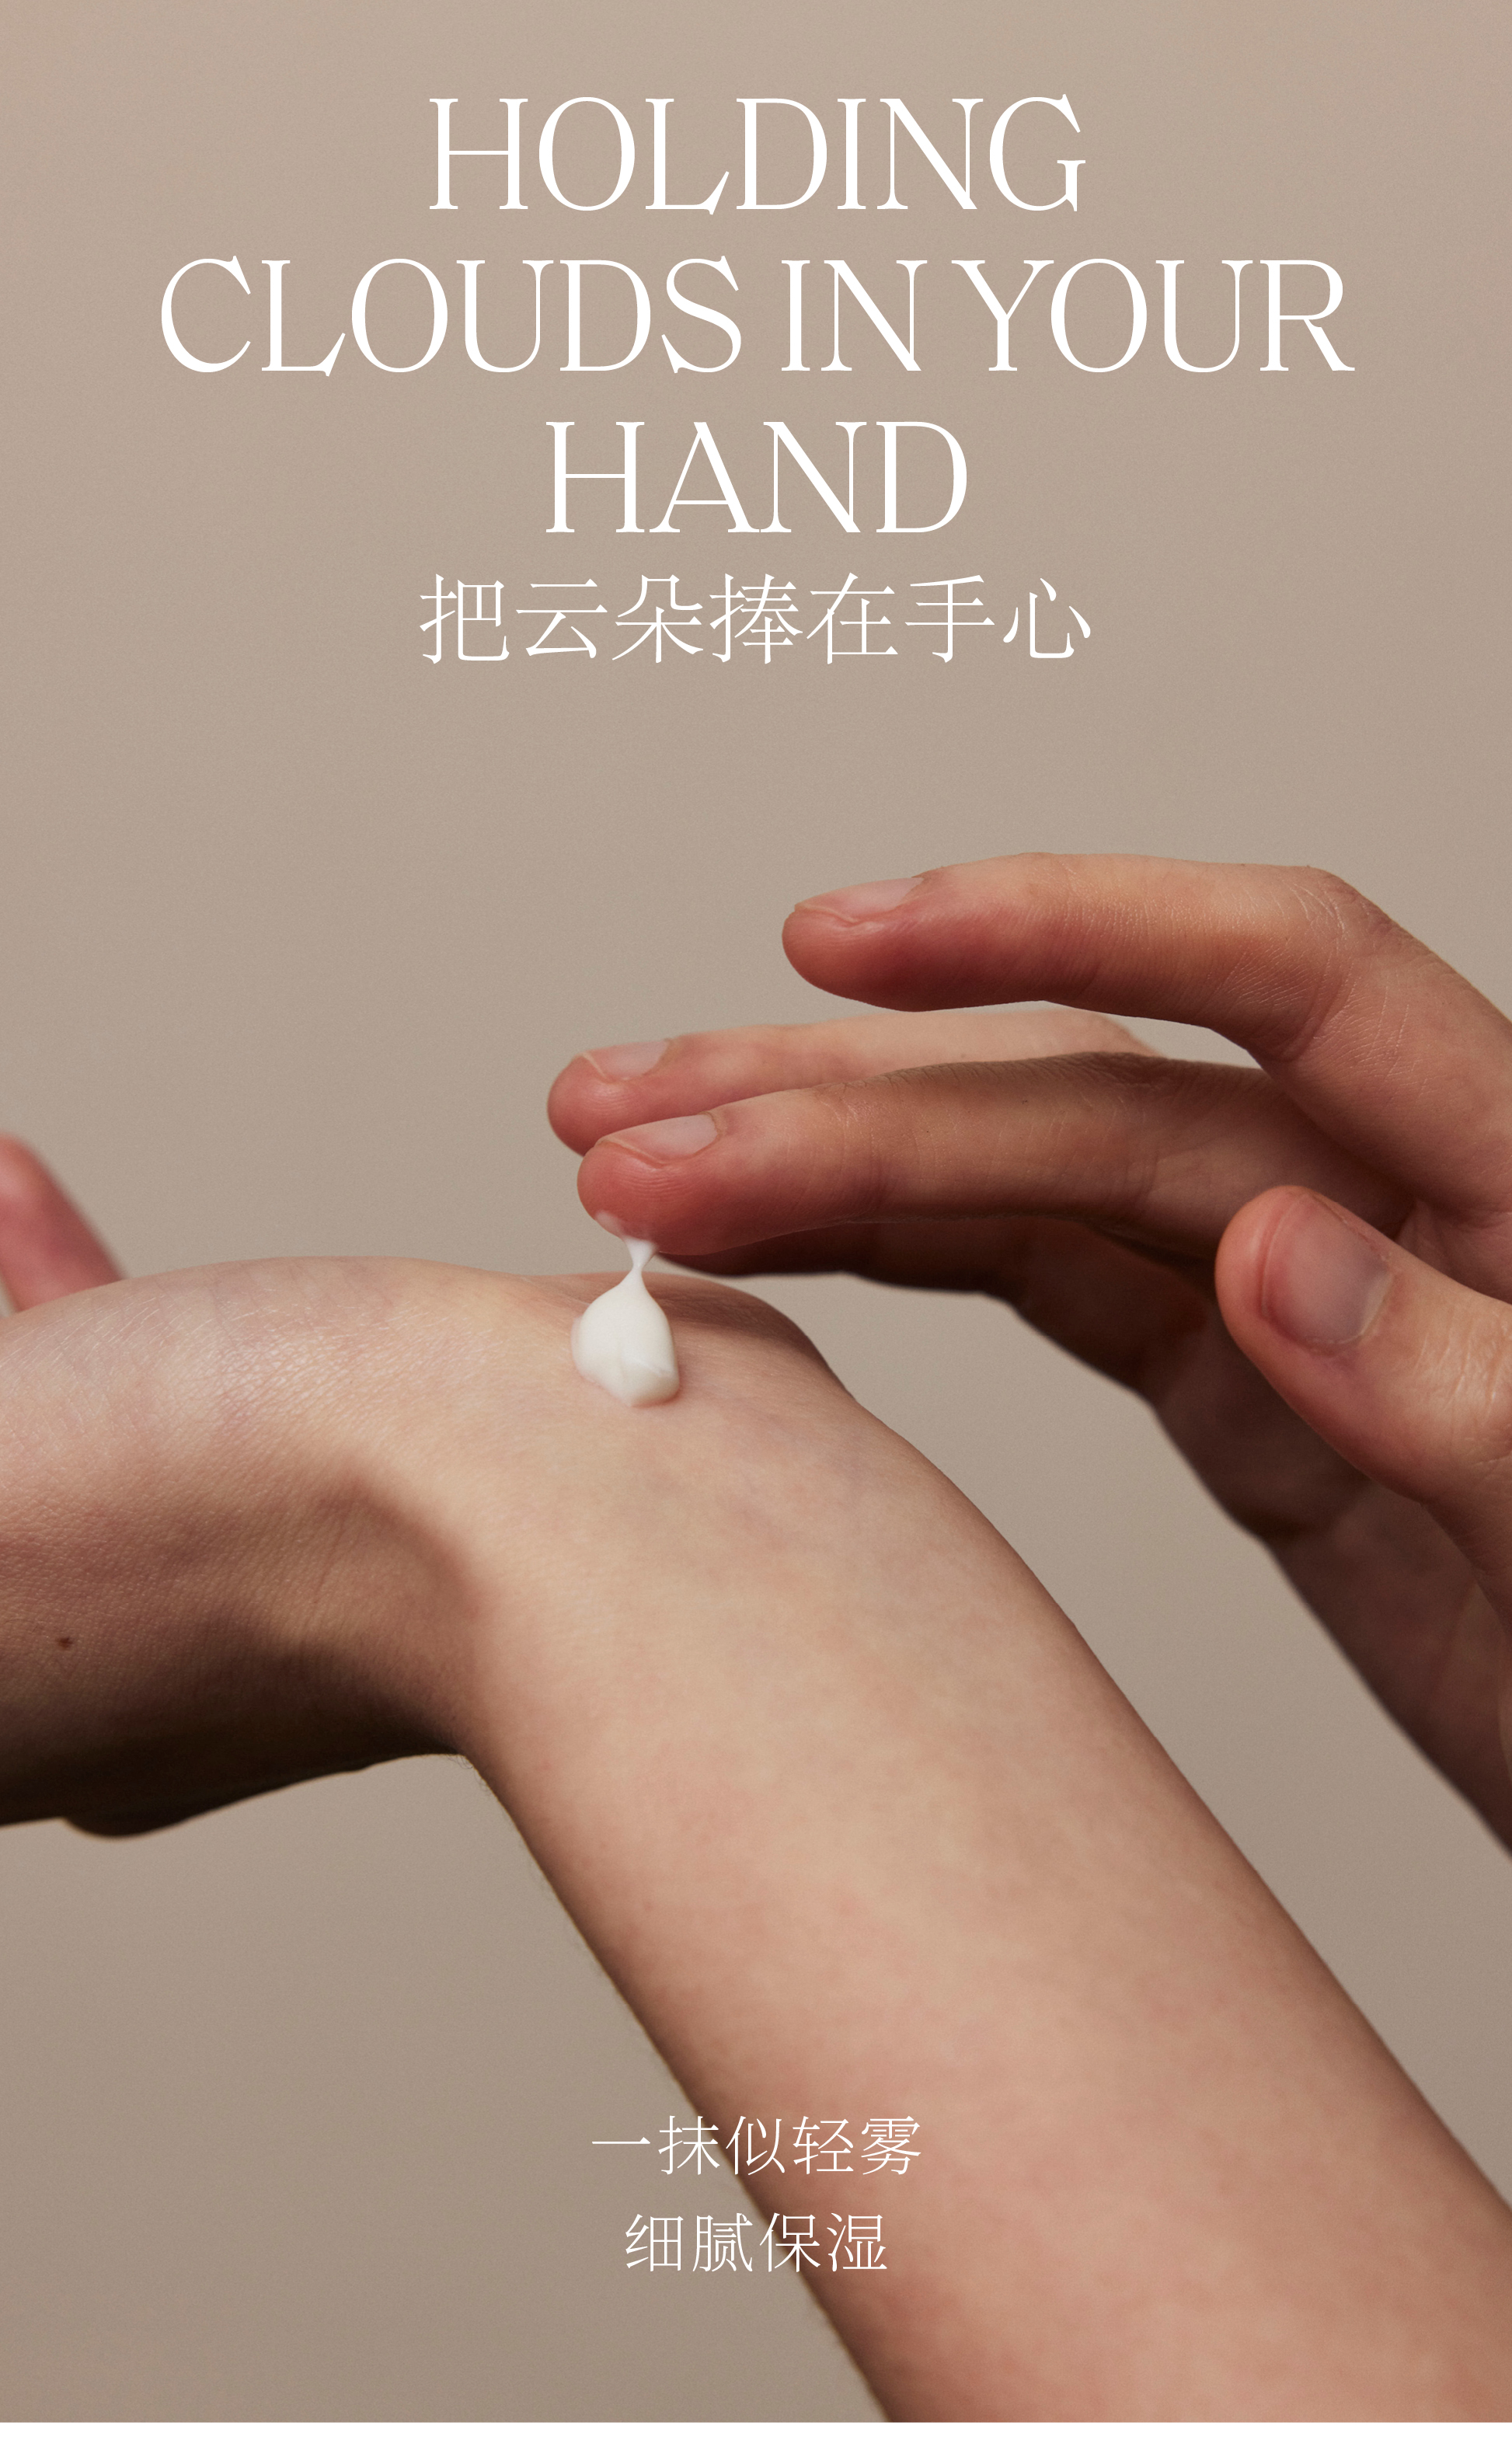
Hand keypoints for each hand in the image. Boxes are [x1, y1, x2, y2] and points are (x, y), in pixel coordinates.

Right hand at [549, 855, 1511, 1843]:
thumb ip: (1464, 1387)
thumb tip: (1271, 1243)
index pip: (1276, 975)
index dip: (1059, 922)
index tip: (850, 938)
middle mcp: (1391, 1198)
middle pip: (1093, 1083)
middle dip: (852, 1092)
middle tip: (626, 1120)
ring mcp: (1310, 1296)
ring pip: (1037, 1174)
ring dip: (832, 1160)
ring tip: (632, 1160)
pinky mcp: (1255, 1397)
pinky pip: (1057, 1286)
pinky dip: (906, 1258)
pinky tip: (774, 1247)